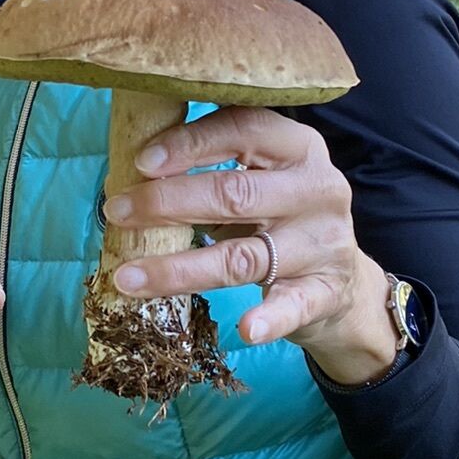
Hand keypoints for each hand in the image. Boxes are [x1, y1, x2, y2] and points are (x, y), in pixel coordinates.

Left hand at [102, 106, 398, 378]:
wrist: (342, 281)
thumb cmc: (279, 217)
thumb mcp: (259, 177)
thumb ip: (213, 164)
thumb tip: (130, 167)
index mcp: (298, 147)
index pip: (244, 129)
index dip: (191, 143)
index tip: (141, 161)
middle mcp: (317, 189)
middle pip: (236, 193)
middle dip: (168, 202)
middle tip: (116, 211)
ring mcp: (324, 243)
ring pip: (243, 256)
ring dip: (179, 269)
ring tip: (127, 278)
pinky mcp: (326, 292)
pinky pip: (292, 306)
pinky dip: (269, 319)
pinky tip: (245, 329)